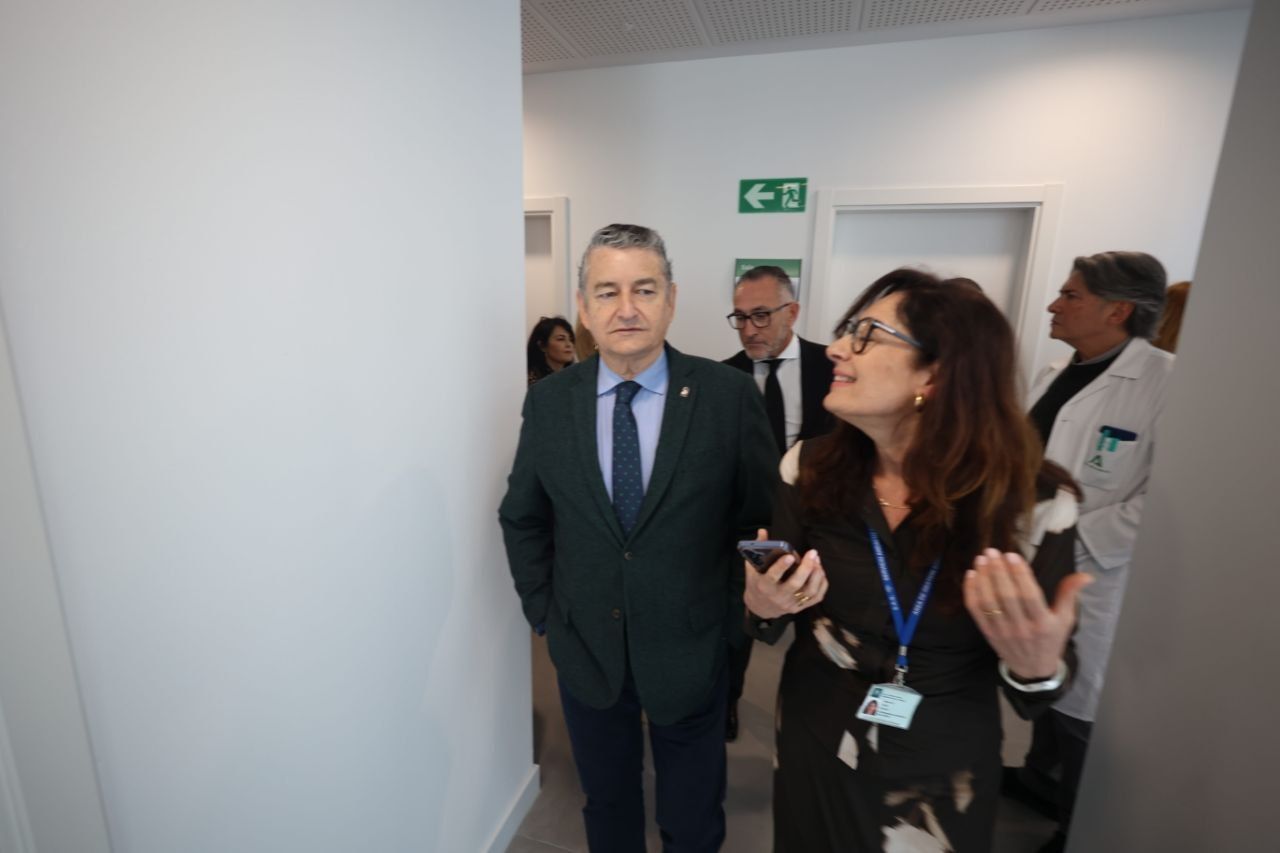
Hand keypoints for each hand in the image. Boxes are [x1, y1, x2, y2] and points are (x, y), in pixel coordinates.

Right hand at [743, 528, 827, 619]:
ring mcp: (790, 603)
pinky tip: (820, 572)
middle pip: (795, 584)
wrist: (760, 607)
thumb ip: (758, 549)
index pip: (773, 576)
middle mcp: (777, 596)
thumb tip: (763, 530)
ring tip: (817, 560)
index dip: (781, 566)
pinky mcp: (799, 607)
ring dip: (816, 574)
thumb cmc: (757, 583)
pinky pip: (816, 597)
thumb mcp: (752, 568)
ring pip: (809, 591)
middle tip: (813, 553)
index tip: (791, 556)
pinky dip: (822, 584)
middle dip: (806, 568)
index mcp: (764, 585)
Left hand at [963, 548, 1092, 680]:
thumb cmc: (1051, 639)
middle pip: (1007, 596)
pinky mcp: (987, 632)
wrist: (1032, 669)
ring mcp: (1002, 631)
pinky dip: (971, 592)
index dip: (1019, 574)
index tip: (1012, 555)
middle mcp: (1021, 627)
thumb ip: (1070, 595)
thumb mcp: (1065, 619)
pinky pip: (975, 610)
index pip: (1029, 596)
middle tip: (992, 552)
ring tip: (982, 560)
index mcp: (1043, 623)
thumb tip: (1086, 575)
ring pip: (989, 602)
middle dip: (998, 571)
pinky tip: (971, 575)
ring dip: (983, 578)